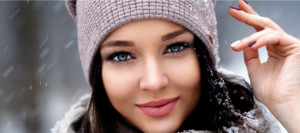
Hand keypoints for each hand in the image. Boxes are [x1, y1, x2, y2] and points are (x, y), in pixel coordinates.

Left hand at [229, 0, 299, 131]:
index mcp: (272, 50)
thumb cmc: (269, 91)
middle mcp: (281, 45)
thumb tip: (244, 42)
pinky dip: (261, 39)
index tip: (235, 10)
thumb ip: (249, 53)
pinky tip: (251, 45)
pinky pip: (275, 36)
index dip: (248, 18)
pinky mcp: (295, 46)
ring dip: (248, 37)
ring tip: (236, 46)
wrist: (279, 102)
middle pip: (264, 24)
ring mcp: (288, 45)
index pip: (258, 30)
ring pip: (266, 31)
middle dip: (248, 15)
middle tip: (234, 9)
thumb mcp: (253, 68)